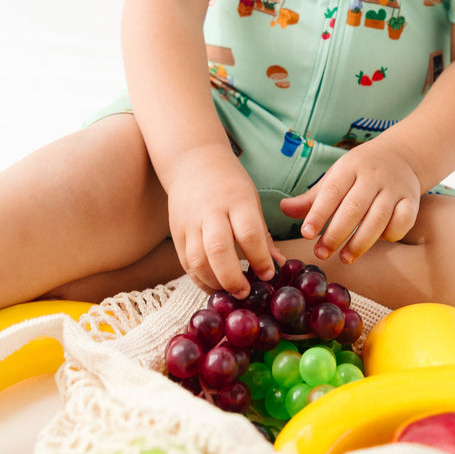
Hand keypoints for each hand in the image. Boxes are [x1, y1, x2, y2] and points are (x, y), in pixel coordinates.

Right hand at [165, 143, 281, 298]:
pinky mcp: (176, 232)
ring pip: (197, 260)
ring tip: (231, 292)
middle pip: (218, 249)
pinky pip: (186, 263)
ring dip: (214, 282)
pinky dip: (200, 279)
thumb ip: (262, 233)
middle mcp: (211, 211)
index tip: (269, 274)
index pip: (248, 232)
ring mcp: (190, 222)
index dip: (260, 258)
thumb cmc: (229, 183)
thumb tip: (278, 262)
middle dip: (232, 277)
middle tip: (246, 292)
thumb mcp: (251, 200)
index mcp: (236, 200)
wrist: (193, 161)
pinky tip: (214, 286)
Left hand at [280, 142, 420, 262]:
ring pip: (378, 219)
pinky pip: (403, 221)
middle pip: (353, 208)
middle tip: (321, 253)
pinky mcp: (411, 199)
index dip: (318, 214)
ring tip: (345, 258)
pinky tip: (379, 240)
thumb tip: (283, 209)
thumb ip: (312, 197)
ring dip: (360, 242)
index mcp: (349, 167)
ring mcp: (394, 188)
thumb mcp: (335, 176)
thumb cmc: (360, 170)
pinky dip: (391, 234)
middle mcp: (372, 176)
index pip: (331, 192)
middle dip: (335, 234)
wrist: (401, 155)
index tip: (306, 233)